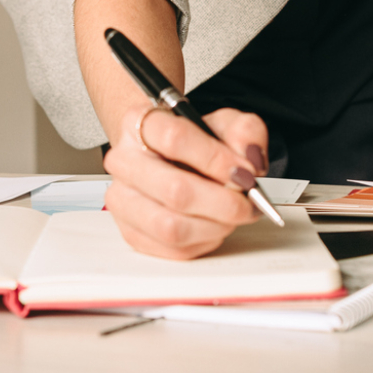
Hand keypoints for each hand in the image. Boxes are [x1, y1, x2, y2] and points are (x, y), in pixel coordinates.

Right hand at [102, 104, 268, 259]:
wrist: (167, 159)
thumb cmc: (193, 143)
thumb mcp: (224, 124)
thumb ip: (244, 131)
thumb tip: (250, 158)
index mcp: (140, 123)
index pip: (175, 138)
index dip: (217, 159)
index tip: (245, 172)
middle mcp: (124, 161)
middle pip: (175, 190)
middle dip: (224, 202)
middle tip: (247, 202)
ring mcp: (122, 200)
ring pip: (172, 227)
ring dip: (215, 226)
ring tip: (231, 215)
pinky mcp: (131, 232)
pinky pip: (174, 249)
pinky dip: (205, 242)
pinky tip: (213, 225)